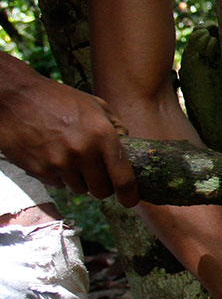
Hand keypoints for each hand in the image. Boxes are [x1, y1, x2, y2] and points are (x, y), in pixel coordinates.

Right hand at [0, 65, 137, 204]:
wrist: (14, 98)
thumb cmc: (57, 99)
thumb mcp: (94, 104)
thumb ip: (115, 125)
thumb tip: (128, 144)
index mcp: (102, 136)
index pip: (123, 179)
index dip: (130, 195)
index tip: (130, 201)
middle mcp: (83, 153)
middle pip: (101, 191)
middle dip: (102, 186)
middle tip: (98, 174)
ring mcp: (59, 163)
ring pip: (79, 189)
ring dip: (80, 180)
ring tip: (72, 158)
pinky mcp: (39, 170)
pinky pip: (57, 184)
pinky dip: (59, 176)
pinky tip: (54, 157)